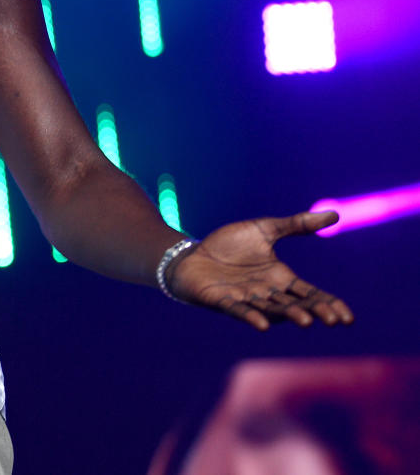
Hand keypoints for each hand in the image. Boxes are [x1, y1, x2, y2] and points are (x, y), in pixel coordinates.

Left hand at [169, 211, 354, 330]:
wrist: (192, 254)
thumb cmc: (228, 245)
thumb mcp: (264, 230)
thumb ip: (296, 225)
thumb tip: (335, 214)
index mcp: (280, 278)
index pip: (310, 294)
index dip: (328, 304)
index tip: (348, 318)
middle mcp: (266, 292)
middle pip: (295, 304)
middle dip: (314, 311)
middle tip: (333, 319)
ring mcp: (245, 298)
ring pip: (271, 309)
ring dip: (288, 315)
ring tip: (306, 321)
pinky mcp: (222, 301)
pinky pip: (239, 311)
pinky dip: (251, 316)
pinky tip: (263, 324)